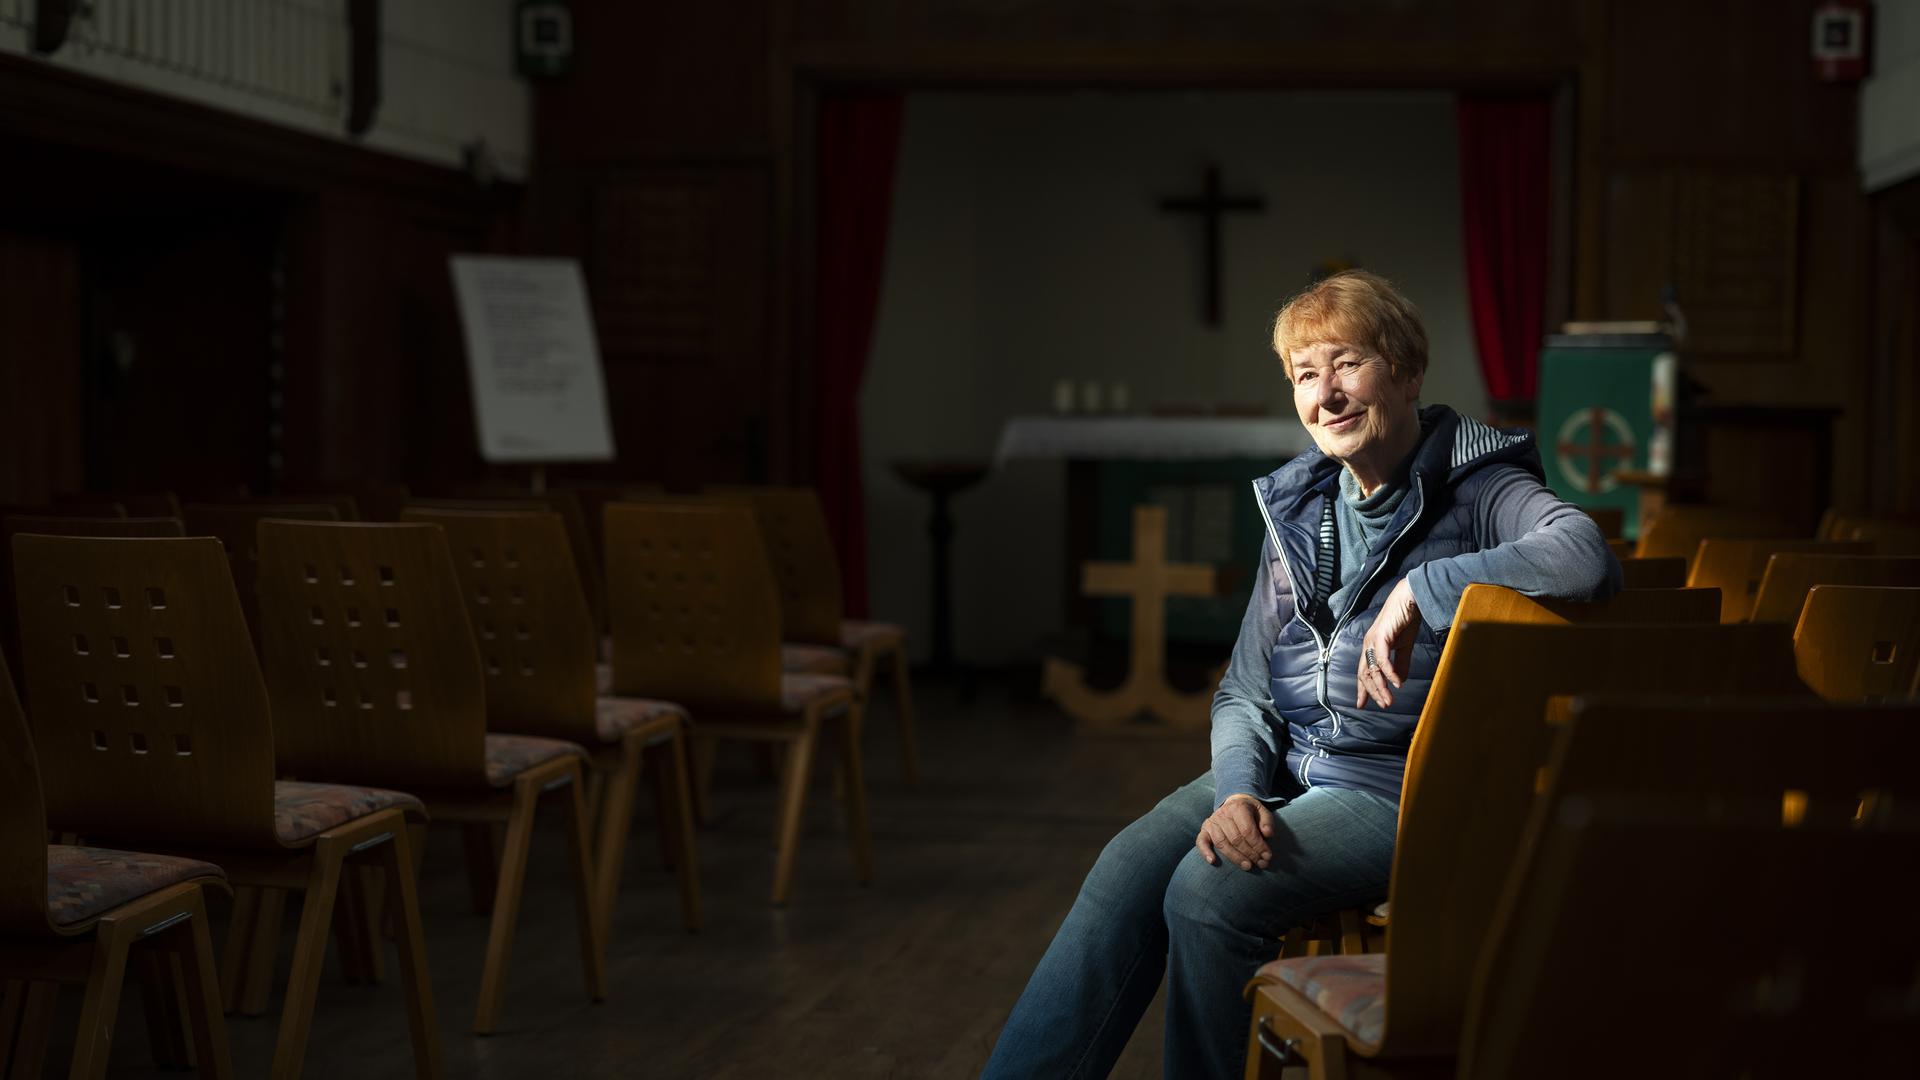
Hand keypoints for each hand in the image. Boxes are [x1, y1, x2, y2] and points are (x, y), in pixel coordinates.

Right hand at [1196, 794, 1273, 870]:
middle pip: (1235, 839)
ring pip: (1222, 843)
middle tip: (1261, 863)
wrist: (1234, 803)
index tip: (1267, 856)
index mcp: (1238, 807)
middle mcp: (1223, 814)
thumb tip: (1268, 834)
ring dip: (1235, 857)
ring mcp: (1212, 822)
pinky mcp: (1204, 830)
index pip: (1247, 830)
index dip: (1258, 845)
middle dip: (1250, 853)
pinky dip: (1205, 852)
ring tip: (1247, 866)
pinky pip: (1201, 841)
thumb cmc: (1250, 811)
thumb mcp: (1263, 811)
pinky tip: (1212, 861)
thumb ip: (1267, 822)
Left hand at [1356, 577, 1419, 707]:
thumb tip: (1399, 681)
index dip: (1362, 689)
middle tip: (1383, 706)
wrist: (1410, 599)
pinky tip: (1396, 684)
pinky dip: (1389, 673)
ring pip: (1372, 670)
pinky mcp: (1381, 637)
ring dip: (1381, 687)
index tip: (1362, 704)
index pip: (1363, 672)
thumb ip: (1401, 664)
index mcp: (1371, 647)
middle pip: (1364, 674)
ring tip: (1389, 701)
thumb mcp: (1404, 646)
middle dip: (1372, 692)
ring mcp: (1372, 641)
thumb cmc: (1405, 620)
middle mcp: (1368, 645)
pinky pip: (1382, 660)